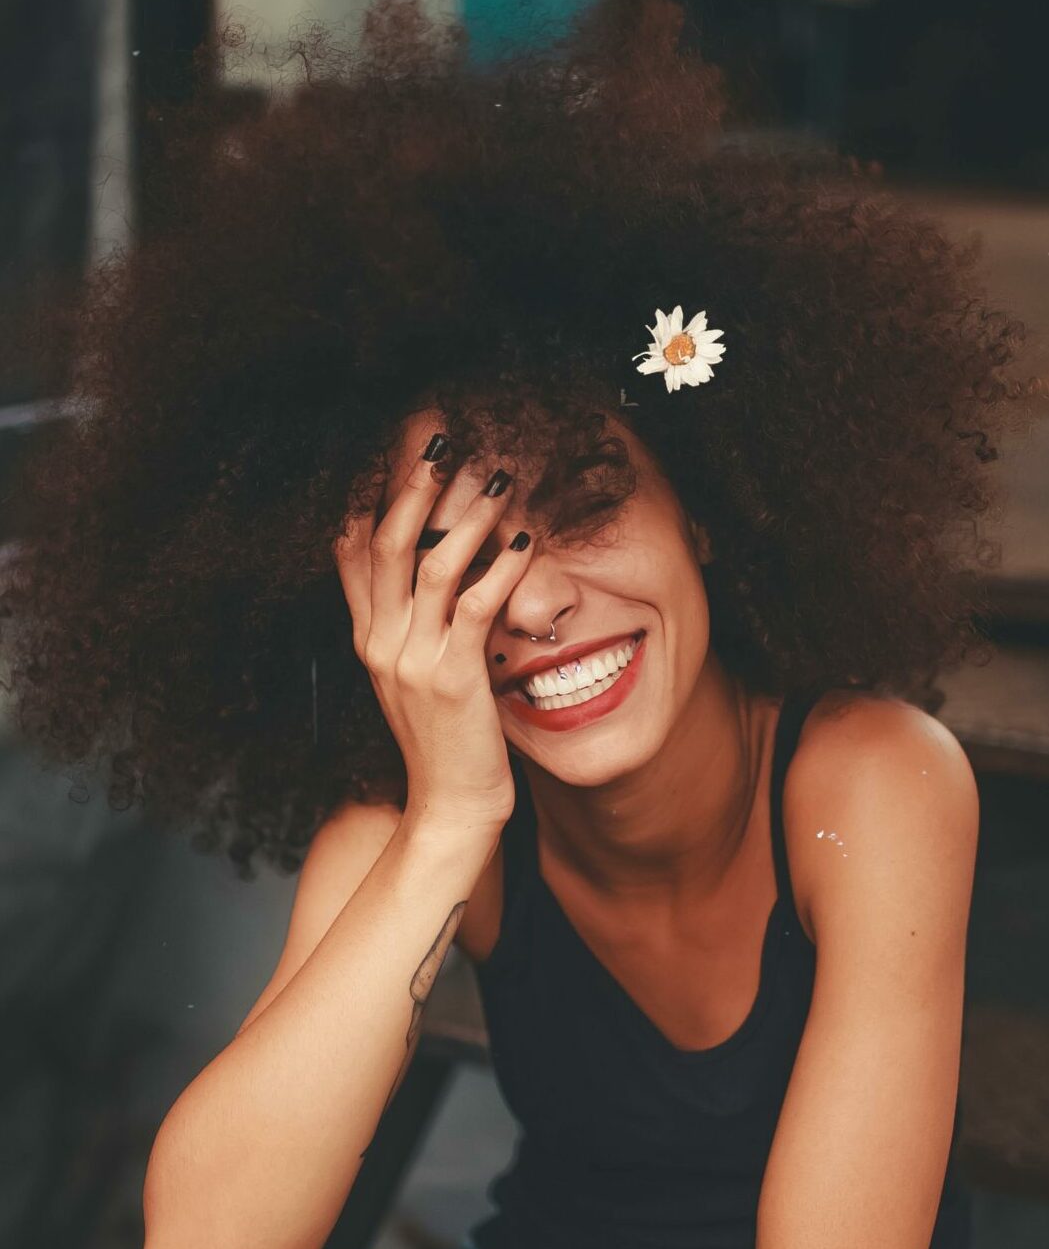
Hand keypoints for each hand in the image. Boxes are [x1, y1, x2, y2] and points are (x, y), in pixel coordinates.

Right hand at [334, 438, 532, 832]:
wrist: (448, 807)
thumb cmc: (443, 741)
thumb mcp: (413, 678)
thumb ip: (412, 626)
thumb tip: (428, 574)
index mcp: (368, 639)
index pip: (351, 550)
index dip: (368, 493)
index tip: (392, 449)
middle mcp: (380, 642)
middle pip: (385, 542)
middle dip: (413, 486)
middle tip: (443, 441)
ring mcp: (412, 660)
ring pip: (430, 565)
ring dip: (466, 517)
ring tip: (498, 480)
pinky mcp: (453, 678)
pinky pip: (477, 606)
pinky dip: (503, 569)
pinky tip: (527, 544)